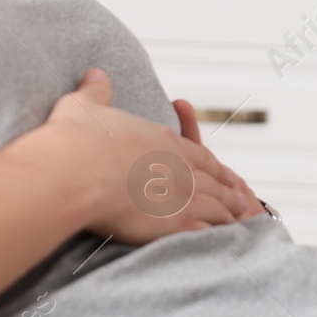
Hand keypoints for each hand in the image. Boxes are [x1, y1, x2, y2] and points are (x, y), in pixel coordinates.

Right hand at [26, 69, 261, 245]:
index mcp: (164, 141)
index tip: (222, 169)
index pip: (197, 153)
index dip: (211, 163)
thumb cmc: (77, 139)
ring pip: (217, 206)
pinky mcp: (179, 223)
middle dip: (227, 189)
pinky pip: (207, 232)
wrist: (76, 172)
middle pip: (213, 180)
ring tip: (237, 220)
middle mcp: (181, 167)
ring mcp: (184, 195)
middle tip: (240, 197)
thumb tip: (95, 73)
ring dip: (228, 213)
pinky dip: (218, 238)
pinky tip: (222, 243)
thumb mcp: (85, 107)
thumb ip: (95, 92)